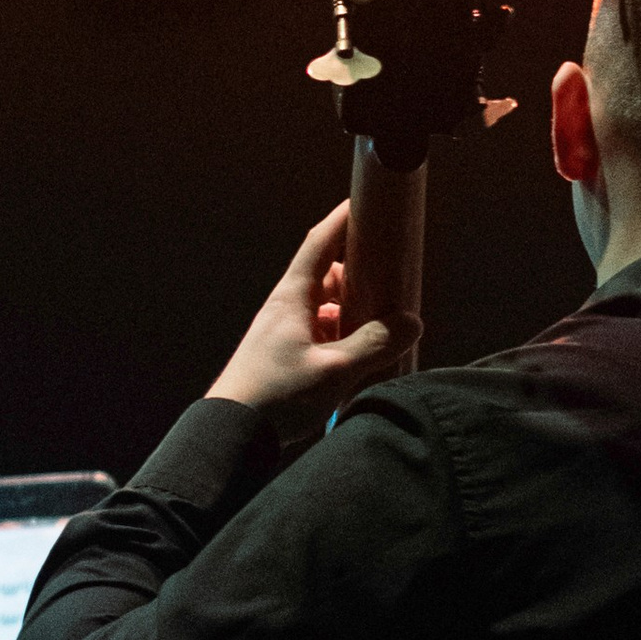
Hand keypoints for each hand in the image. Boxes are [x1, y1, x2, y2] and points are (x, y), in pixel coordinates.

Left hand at [208, 205, 411, 425]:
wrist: (229, 436)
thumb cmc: (275, 397)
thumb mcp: (333, 371)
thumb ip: (374, 344)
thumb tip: (410, 323)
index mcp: (291, 298)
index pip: (319, 244)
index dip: (342, 221)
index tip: (365, 204)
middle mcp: (285, 309)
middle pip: (327, 275)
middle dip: (359, 272)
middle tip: (390, 274)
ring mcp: (282, 333)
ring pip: (325, 308)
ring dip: (352, 309)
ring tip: (382, 320)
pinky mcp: (283, 357)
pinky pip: (319, 333)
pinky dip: (342, 334)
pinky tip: (360, 353)